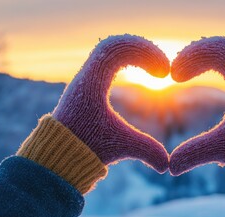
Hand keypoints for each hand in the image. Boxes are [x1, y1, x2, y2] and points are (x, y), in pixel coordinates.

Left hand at [53, 34, 169, 172]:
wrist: (56, 154)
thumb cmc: (84, 148)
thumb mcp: (119, 146)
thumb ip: (145, 150)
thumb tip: (167, 165)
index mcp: (91, 83)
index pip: (118, 49)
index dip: (146, 53)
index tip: (164, 72)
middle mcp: (86, 75)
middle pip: (116, 44)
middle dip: (144, 51)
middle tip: (163, 67)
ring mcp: (86, 78)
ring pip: (112, 49)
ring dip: (136, 54)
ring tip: (156, 68)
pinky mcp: (88, 84)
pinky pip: (109, 58)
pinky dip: (128, 59)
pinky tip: (142, 71)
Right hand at [169, 37, 224, 175]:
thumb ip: (196, 153)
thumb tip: (171, 167)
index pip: (222, 52)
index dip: (193, 56)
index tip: (176, 76)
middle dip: (196, 52)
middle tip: (176, 68)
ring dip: (205, 55)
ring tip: (183, 67)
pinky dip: (213, 60)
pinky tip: (198, 69)